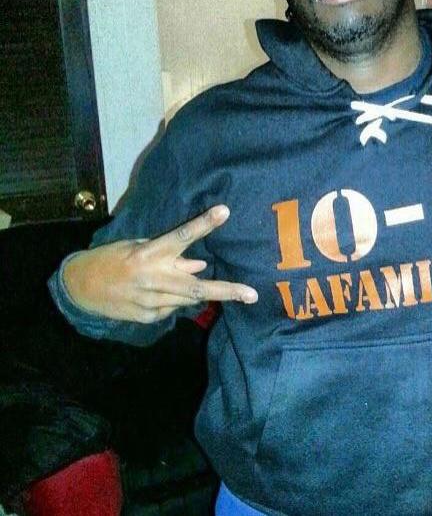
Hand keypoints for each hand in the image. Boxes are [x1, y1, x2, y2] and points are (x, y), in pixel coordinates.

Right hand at [62, 205, 257, 322]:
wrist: (80, 288)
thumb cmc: (112, 259)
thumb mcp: (138, 247)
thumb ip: (171, 256)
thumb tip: (200, 266)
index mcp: (150, 254)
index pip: (182, 236)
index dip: (204, 224)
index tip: (224, 211)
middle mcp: (154, 278)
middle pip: (198, 286)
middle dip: (228, 290)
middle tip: (252, 294)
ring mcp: (152, 301)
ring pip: (189, 298)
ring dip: (197, 290)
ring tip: (183, 282)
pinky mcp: (149, 317)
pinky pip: (173, 308)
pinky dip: (174, 299)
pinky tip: (159, 293)